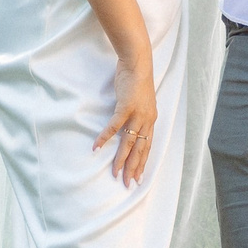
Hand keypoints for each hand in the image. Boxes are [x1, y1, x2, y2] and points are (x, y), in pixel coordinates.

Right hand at [96, 54, 157, 185]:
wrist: (137, 63)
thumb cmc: (137, 81)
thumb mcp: (141, 103)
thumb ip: (137, 116)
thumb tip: (130, 128)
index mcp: (151, 120)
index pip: (148, 147)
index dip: (142, 163)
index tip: (138, 178)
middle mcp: (147, 120)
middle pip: (140, 150)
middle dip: (134, 168)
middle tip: (129, 184)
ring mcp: (137, 114)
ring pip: (129, 143)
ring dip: (121, 159)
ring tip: (115, 173)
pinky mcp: (126, 107)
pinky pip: (114, 126)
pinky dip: (105, 137)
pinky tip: (97, 147)